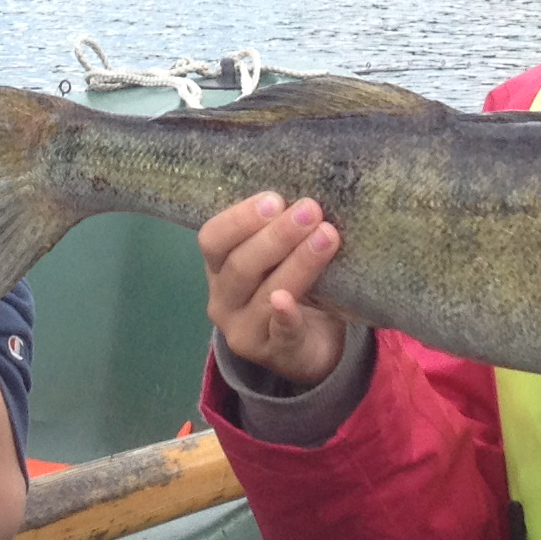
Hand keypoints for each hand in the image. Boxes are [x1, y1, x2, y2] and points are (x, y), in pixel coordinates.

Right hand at [199, 192, 346, 386]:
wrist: (306, 349)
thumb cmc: (291, 286)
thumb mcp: (278, 257)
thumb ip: (282, 228)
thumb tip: (312, 185)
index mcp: (219, 267)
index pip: (213, 239)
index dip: (240, 218)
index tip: (275, 198)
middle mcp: (223, 299)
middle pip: (239, 266)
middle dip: (276, 235)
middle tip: (310, 210)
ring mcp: (244, 330)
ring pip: (264, 294)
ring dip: (296, 263)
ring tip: (327, 236)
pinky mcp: (273, 354)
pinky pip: (279, 334)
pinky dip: (285, 316)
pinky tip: (290, 301)